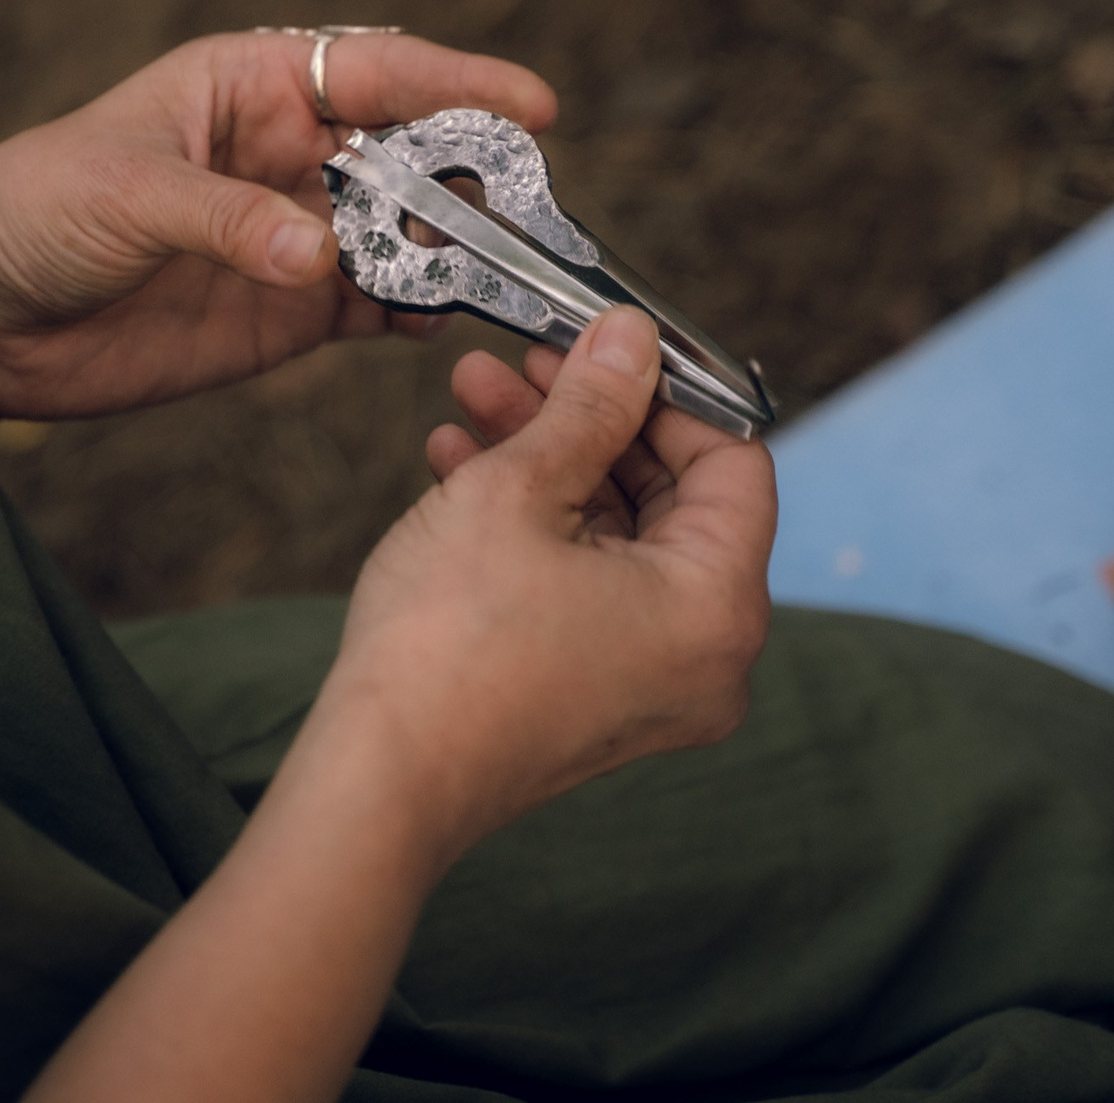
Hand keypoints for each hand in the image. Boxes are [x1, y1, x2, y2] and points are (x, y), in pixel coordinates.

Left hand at [0, 30, 552, 430]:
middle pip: (413, 152)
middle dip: (477, 175)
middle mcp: (291, 152)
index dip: (460, 83)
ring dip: (464, 248)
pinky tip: (462, 318)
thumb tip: (316, 257)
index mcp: (252, 84)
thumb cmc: (33, 208)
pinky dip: (427, 311)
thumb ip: (226, 221)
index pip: (379, 71)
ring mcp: (297, 234)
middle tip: (534, 209)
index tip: (532, 107)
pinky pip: (382, 305)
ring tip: (520, 272)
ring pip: (411, 231)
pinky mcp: (289, 312)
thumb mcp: (125, 193)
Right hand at [317, 307, 777, 860]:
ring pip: (619, 537)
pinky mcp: (598, 696)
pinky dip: (538, 526)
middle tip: (527, 362)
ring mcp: (652, 684)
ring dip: (550, 462)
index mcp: (718, 606)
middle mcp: (707, 656)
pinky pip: (589, 587)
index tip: (604, 350)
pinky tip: (461, 467)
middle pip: (673, 498)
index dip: (666, 393)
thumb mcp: (521, 488)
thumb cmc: (450, 642)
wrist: (379, 775)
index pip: (733, 463)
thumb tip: (633, 337)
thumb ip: (590, 404)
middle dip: (591, 420)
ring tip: (473, 399)